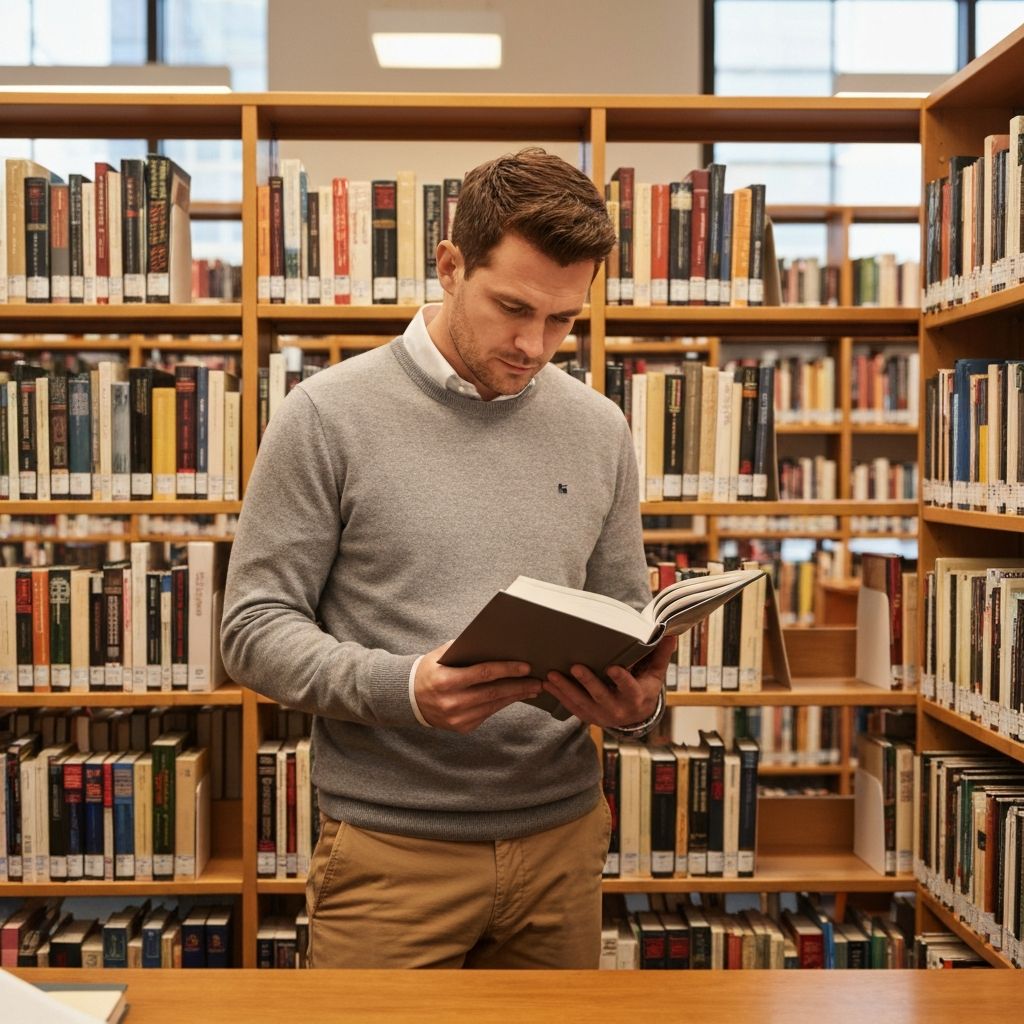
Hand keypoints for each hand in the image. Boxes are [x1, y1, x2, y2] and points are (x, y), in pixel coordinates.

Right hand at [414, 641, 544, 732]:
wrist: (409, 699)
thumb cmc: (430, 670)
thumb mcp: (441, 655)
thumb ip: (465, 649)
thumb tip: (495, 642)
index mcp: (445, 681)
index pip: (482, 674)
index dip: (506, 670)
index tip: (526, 666)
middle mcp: (451, 703)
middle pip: (493, 692)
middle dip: (519, 686)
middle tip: (538, 680)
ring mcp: (457, 718)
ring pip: (494, 705)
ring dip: (515, 696)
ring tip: (532, 688)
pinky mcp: (462, 727)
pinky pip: (488, 714)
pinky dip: (502, 704)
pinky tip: (514, 697)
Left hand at [541, 634, 676, 728]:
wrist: (636, 716)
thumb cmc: (644, 687)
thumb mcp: (655, 673)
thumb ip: (660, 654)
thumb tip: (670, 632)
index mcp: (636, 697)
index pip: (629, 688)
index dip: (621, 679)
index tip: (612, 668)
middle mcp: (618, 710)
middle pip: (601, 697)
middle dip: (588, 683)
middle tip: (575, 667)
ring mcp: (601, 715)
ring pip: (582, 704)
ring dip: (566, 689)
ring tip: (552, 675)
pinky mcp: (588, 716)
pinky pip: (572, 708)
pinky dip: (559, 696)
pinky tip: (548, 684)